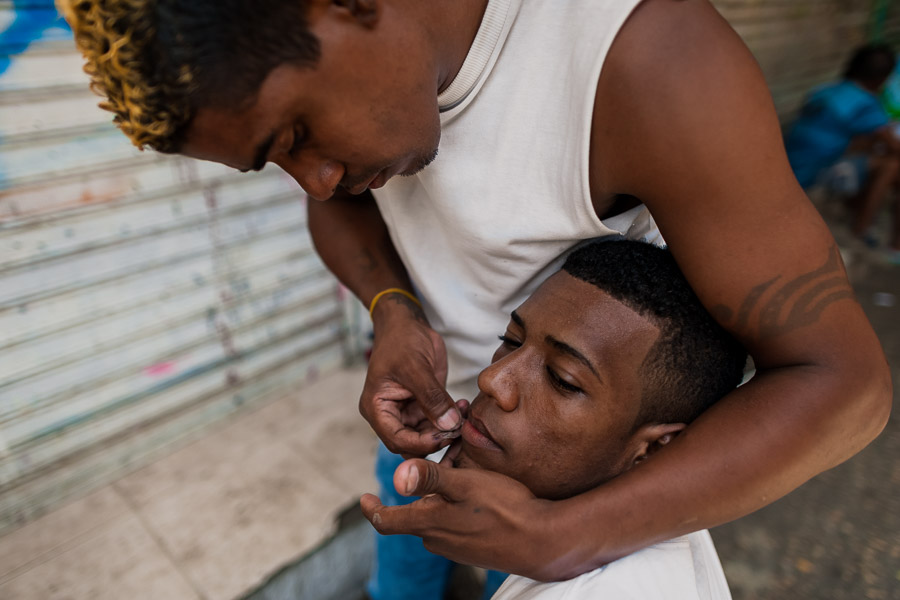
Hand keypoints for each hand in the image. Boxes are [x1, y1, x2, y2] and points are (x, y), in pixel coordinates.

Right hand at [360, 297, 462, 455]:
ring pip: (427, 436)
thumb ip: (432, 397)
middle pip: (412, 444)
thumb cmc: (402, 340)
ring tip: (465, 413)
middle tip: (460, 428)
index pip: (397, 440)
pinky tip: (463, 406)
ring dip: (447, 430)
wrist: (407, 323)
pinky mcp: (423, 406)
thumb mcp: (416, 367)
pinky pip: (437, 422)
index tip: (446, 436)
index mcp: (377, 408)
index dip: (421, 444)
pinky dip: (451, 419)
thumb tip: (449, 425)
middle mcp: (390, 415)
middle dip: (436, 440)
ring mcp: (407, 412)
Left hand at [360, 456, 561, 579]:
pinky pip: (457, 524)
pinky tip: (481, 492)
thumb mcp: (466, 485)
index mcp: (429, 523)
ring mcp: (456, 548)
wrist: (542, 542)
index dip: (372, 509)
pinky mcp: (474, 549)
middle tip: (445, 460)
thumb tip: (397, 474)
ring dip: (446, 495)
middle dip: (425, 488)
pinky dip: (460, 506)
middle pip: (418, 512)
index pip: (387, 521)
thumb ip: (430, 478)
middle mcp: (438, 540)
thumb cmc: (505, 509)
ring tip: (466, 470)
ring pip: (439, 516)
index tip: (363, 498)